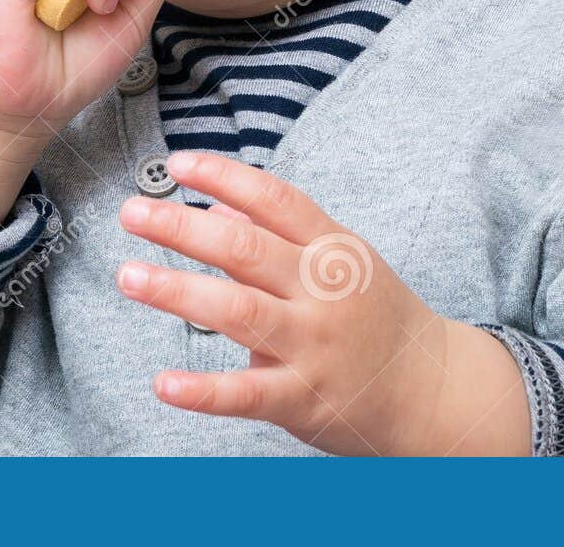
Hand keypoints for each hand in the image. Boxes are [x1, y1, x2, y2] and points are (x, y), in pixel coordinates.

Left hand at [114, 150, 492, 455]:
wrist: (434, 391)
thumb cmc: (376, 316)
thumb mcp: (341, 260)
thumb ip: (280, 231)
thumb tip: (219, 202)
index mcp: (332, 248)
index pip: (274, 198)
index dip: (223, 176)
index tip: (177, 164)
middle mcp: (322, 290)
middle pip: (245, 247)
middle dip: (182, 227)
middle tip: (132, 213)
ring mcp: (313, 344)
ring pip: (238, 310)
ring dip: (178, 292)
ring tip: (129, 277)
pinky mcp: (304, 398)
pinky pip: (248, 393)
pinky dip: (204, 390)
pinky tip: (164, 383)